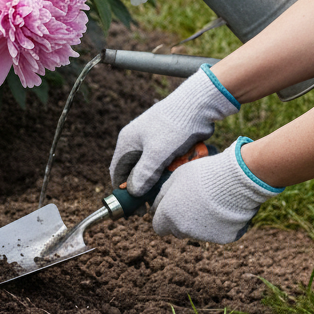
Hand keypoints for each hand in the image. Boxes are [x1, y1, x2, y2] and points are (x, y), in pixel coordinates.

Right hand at [110, 66, 238, 195]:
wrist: (196, 106)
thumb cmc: (174, 126)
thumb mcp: (157, 153)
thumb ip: (144, 173)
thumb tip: (133, 192)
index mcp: (127, 141)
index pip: (117, 170)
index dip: (122, 190)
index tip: (133, 207)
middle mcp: (136, 141)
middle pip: (133, 171)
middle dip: (142, 187)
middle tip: (152, 204)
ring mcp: (151, 142)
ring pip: (150, 169)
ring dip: (157, 180)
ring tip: (167, 190)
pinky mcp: (165, 143)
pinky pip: (162, 163)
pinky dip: (168, 172)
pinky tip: (176, 177)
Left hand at [152, 138, 281, 242]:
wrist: (233, 181)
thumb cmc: (201, 174)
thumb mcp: (175, 178)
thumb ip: (163, 195)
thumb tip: (156, 206)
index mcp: (169, 215)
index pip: (158, 227)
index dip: (162, 217)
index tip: (169, 208)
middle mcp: (183, 230)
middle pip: (177, 230)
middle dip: (180, 220)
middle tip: (191, 202)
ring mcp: (203, 236)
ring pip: (196, 232)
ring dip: (198, 222)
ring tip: (209, 201)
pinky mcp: (222, 238)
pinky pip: (215, 232)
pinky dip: (216, 224)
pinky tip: (222, 208)